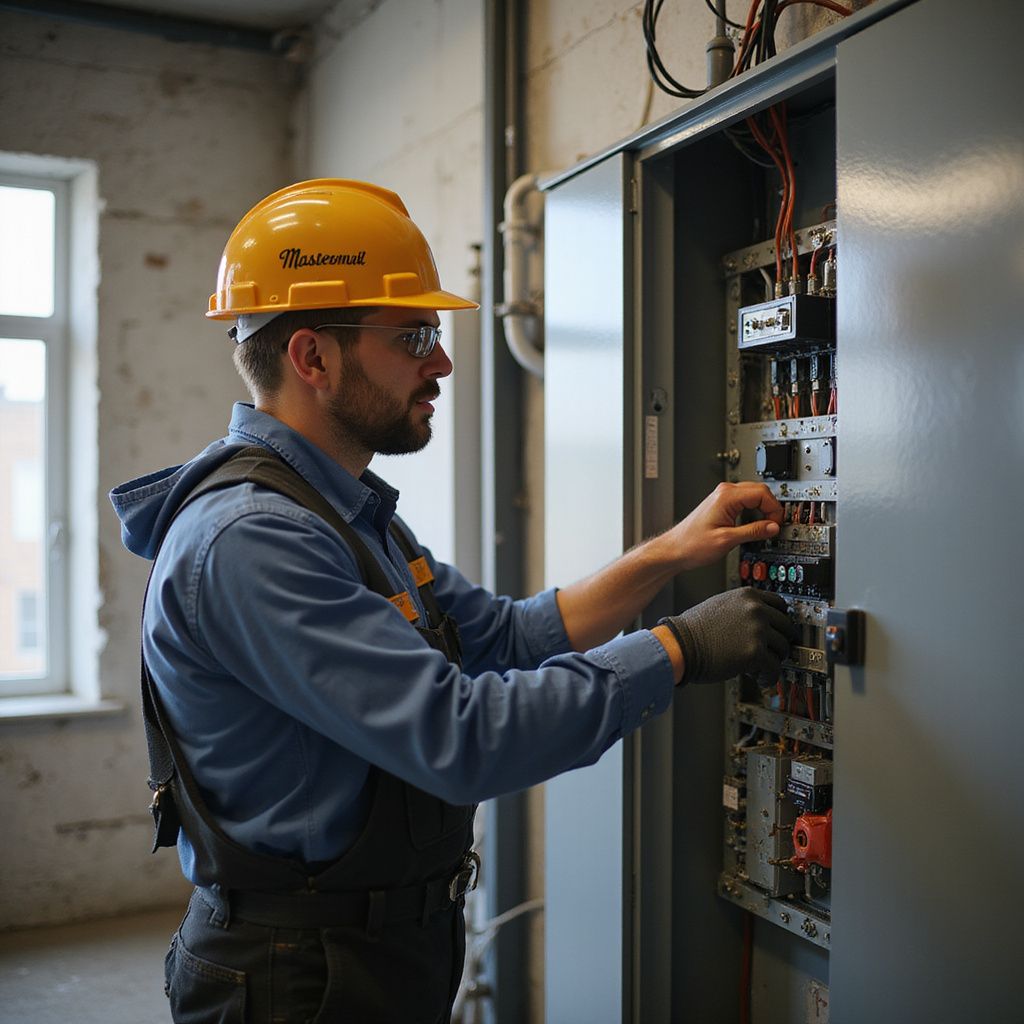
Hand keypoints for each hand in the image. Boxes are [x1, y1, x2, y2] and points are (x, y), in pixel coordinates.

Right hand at [660, 588, 797, 684]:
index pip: (780, 604)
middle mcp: (756, 609)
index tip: (781, 630)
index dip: (781, 621)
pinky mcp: (755, 653)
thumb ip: (743, 610)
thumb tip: (762, 623)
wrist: (680, 645)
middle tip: (773, 652)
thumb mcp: (720, 606)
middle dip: (781, 642)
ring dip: (773, 660)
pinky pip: (775, 668)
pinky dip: (768, 677)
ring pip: (783, 649)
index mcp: (748, 595)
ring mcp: (757, 630)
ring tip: (759, 667)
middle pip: (786, 627)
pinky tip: (758, 679)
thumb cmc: (693, 630)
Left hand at [663, 482, 783, 570]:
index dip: (774, 509)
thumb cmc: (692, 545)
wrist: (675, 549)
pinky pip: (745, 500)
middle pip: (760, 490)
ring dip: (763, 509)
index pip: (762, 493)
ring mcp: (722, 496)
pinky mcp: (721, 504)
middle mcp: (724, 492)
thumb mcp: (727, 540)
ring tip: (766, 527)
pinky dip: (755, 510)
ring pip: (754, 495)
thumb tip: (773, 527)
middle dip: (771, 508)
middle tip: (774, 527)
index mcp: (726, 496)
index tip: (776, 525)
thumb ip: (753, 532)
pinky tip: (756, 523)